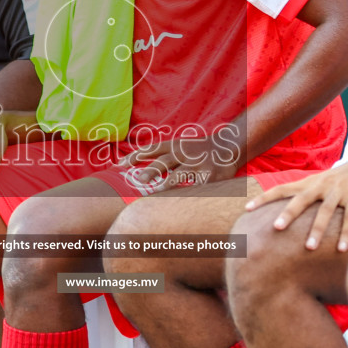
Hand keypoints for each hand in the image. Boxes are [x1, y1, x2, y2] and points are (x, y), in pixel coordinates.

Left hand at [117, 131, 242, 193]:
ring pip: (179, 175)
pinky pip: (197, 187)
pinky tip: (177, 203)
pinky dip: (187, 194)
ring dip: (166, 184)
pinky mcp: (210, 176)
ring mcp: (198, 165)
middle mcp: (185, 153)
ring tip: (154, 192)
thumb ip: (163, 158)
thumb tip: (138, 173)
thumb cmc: (197, 151)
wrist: (227, 147)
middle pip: (164, 161)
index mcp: (175, 145)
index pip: (152, 148)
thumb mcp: (180, 148)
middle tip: (137, 179)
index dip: (136, 155)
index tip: (120, 164)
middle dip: (150, 170)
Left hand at [245, 158, 347, 252]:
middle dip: (288, 213)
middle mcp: (321, 186)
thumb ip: (299, 196)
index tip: (247, 209)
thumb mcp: (316, 183)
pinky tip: (341, 249)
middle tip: (276, 228)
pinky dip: (347, 234)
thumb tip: (274, 213)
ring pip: (326, 212)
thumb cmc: (335, 181)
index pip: (281, 189)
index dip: (264, 198)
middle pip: (301, 200)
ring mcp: (338, 192)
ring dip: (317, 230)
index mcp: (308, 183)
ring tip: (309, 247)